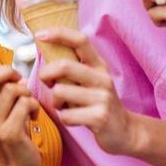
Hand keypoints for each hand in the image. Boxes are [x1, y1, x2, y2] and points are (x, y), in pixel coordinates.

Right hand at [0, 43, 40, 165]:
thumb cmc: (12, 132)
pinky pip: (25, 103)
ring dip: (26, 92)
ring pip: (12, 90)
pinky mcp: (9, 132)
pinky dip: (35, 106)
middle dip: (8, 71)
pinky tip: (33, 116)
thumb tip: (12, 71)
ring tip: (28, 103)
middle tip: (18, 78)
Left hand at [36, 27, 134, 154]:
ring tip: (64, 106)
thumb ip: (74, 66)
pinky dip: (64, 118)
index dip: (59, 34)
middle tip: (47, 82)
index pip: (80, 40)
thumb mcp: (92, 80)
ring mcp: (102, 97)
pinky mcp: (99, 117)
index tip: (40, 35)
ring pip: (61, 92)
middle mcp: (103, 78)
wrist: (125, 131)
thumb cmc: (98, 103)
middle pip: (65, 66)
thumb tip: (46, 49)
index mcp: (99, 65)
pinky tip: (74, 119)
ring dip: (55, 101)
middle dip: (46, 74)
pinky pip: (66, 115)